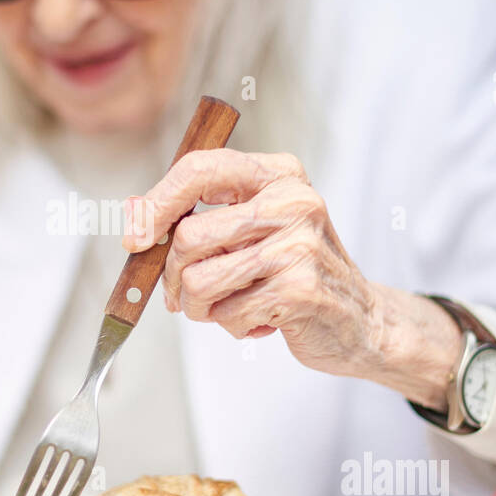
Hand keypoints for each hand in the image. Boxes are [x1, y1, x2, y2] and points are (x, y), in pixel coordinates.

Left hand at [122, 150, 460, 407]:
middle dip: (175, 277)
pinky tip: (261, 319)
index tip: (134, 236)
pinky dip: (232, 326)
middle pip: (188, 237)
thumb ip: (203, 217)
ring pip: (198, 281)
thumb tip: (133, 216)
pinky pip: (227, 314)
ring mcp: (299, 245)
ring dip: (200, 308)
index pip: (198, 169)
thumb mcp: (255, 229)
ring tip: (229, 307)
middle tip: (191, 294)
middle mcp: (292, 202)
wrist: (362, 320)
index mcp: (278, 175)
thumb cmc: (295, 273)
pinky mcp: (300, 289)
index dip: (156, 204)